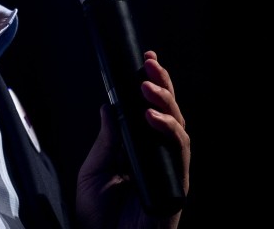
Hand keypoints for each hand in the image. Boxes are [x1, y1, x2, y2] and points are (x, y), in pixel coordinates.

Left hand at [76, 50, 190, 228]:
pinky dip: (168, 130)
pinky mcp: (177, 184)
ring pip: (178, 126)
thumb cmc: (99, 219)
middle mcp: (158, 156)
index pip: (150, 111)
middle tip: (150, 64)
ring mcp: (170, 169)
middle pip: (168, 112)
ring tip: (147, 85)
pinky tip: (152, 117)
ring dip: (165, 102)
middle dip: (162, 84)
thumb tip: (109, 105)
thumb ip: (107, 139)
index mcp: (139, 150)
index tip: (145, 60)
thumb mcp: (94, 171)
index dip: (151, 85)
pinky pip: (178, 151)